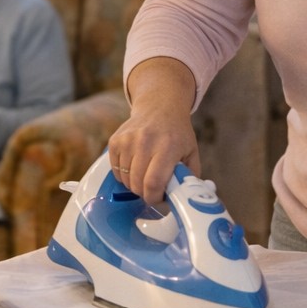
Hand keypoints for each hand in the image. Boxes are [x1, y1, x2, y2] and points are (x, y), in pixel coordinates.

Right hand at [107, 57, 199, 204]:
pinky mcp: (115, 140)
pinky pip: (115, 170)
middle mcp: (145, 142)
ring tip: (144, 177)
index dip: (154, 198)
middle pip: (137, 183)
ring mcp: (127, 140)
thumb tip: (185, 199)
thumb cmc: (177, 134)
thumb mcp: (191, 152)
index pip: (154, 183)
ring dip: (134, 184)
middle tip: (152, 190)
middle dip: (144, 193)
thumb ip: (189, 177)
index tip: (158, 200)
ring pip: (125, 179)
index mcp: (167, 147)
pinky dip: (123, 175)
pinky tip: (134, 168)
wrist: (159, 107)